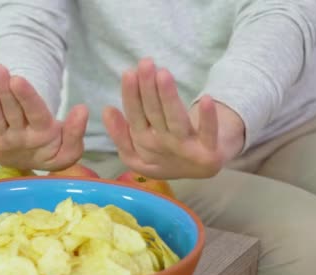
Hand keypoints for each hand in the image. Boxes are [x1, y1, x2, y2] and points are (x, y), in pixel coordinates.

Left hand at [0, 64, 88, 170]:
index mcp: (42, 137)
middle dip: (5, 90)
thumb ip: (76, 131)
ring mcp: (1, 140)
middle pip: (12, 112)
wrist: (32, 165)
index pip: (34, 114)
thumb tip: (82, 109)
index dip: (26, 97)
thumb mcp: (71, 148)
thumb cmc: (53, 149)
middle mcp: (20, 138)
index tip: (18, 79)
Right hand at [103, 58, 244, 179]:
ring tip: (163, 73)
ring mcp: (186, 150)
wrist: (200, 170)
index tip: (129, 72)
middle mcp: (162, 146)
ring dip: (170, 98)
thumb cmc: (164, 153)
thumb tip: (106, 109)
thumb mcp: (135, 151)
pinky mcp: (209, 153)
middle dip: (148, 88)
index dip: (131, 95)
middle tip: (145, 63)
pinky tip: (207, 99)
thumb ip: (119, 133)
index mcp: (143, 143)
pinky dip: (208, 119)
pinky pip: (209, 134)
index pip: (135, 116)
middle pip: (154, 114)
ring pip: (176, 120)